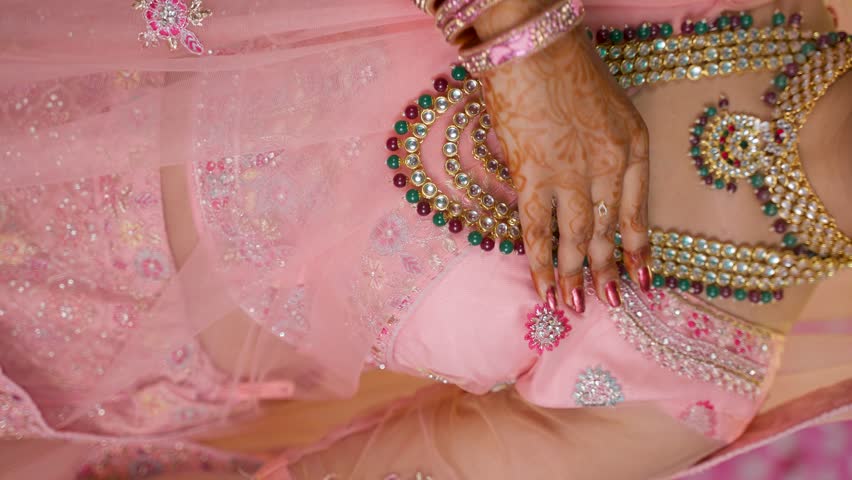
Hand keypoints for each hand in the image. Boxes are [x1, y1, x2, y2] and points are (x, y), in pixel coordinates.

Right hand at [477, 8, 650, 311]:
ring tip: (574, 307)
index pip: (638, 210)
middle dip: (607, 271)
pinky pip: (536, 229)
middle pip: (609, 230)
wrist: (532, 39)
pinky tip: (543, 288)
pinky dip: (540, 263)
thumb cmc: (563, 60)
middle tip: (609, 303)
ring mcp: (572, 173)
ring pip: (577, 238)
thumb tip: (583, 179)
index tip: (643, 279)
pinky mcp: (534, 175)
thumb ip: (601, 142)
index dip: (639, 248)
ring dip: (576, 276)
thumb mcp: (604, 101)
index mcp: (631, 144)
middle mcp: (609, 165)